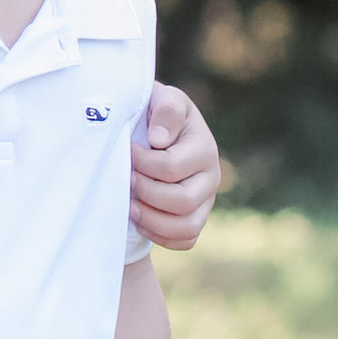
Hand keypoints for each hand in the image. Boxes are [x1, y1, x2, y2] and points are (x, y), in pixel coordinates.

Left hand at [130, 84, 219, 250]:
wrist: (155, 130)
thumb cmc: (155, 113)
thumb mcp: (162, 98)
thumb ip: (166, 110)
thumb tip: (160, 140)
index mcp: (204, 147)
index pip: (171, 167)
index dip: (143, 164)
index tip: (128, 151)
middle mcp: (211, 177)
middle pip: (182, 201)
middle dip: (146, 194)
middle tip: (126, 180)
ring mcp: (206, 201)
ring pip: (186, 227)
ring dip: (151, 220)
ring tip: (129, 204)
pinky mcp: (196, 217)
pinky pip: (185, 240)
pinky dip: (160, 236)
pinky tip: (139, 218)